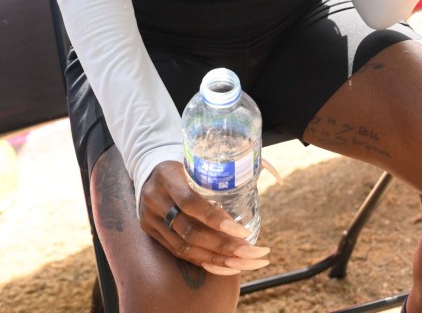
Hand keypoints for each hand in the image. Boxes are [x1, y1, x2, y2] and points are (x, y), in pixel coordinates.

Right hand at [139, 160, 269, 275]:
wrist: (149, 169)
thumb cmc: (183, 162)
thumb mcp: (197, 158)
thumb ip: (230, 164)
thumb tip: (272, 171)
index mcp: (168, 177)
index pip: (192, 203)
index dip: (216, 219)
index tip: (241, 230)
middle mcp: (157, 201)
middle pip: (190, 231)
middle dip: (222, 245)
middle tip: (249, 251)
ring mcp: (152, 219)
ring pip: (184, 247)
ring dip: (216, 258)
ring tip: (242, 261)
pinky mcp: (152, 233)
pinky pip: (178, 253)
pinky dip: (201, 260)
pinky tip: (222, 264)